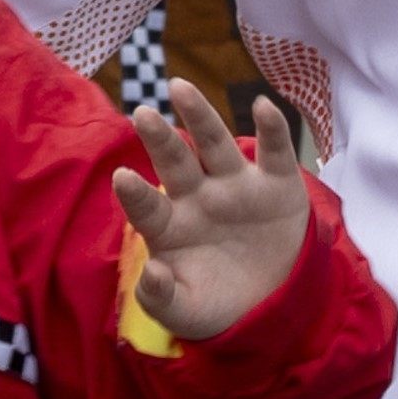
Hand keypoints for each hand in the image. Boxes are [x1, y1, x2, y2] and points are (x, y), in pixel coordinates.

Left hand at [117, 78, 312, 341]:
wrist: (273, 305)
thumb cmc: (217, 303)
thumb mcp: (187, 311)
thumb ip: (162, 298)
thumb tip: (151, 274)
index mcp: (170, 225)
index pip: (147, 206)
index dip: (136, 194)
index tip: (121, 177)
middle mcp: (198, 196)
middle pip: (175, 162)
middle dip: (160, 139)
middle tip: (140, 114)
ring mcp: (236, 186)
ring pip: (215, 144)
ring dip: (200, 116)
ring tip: (179, 87)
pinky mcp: (275, 183)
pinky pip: (274, 151)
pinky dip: (272, 129)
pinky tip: (263, 107)